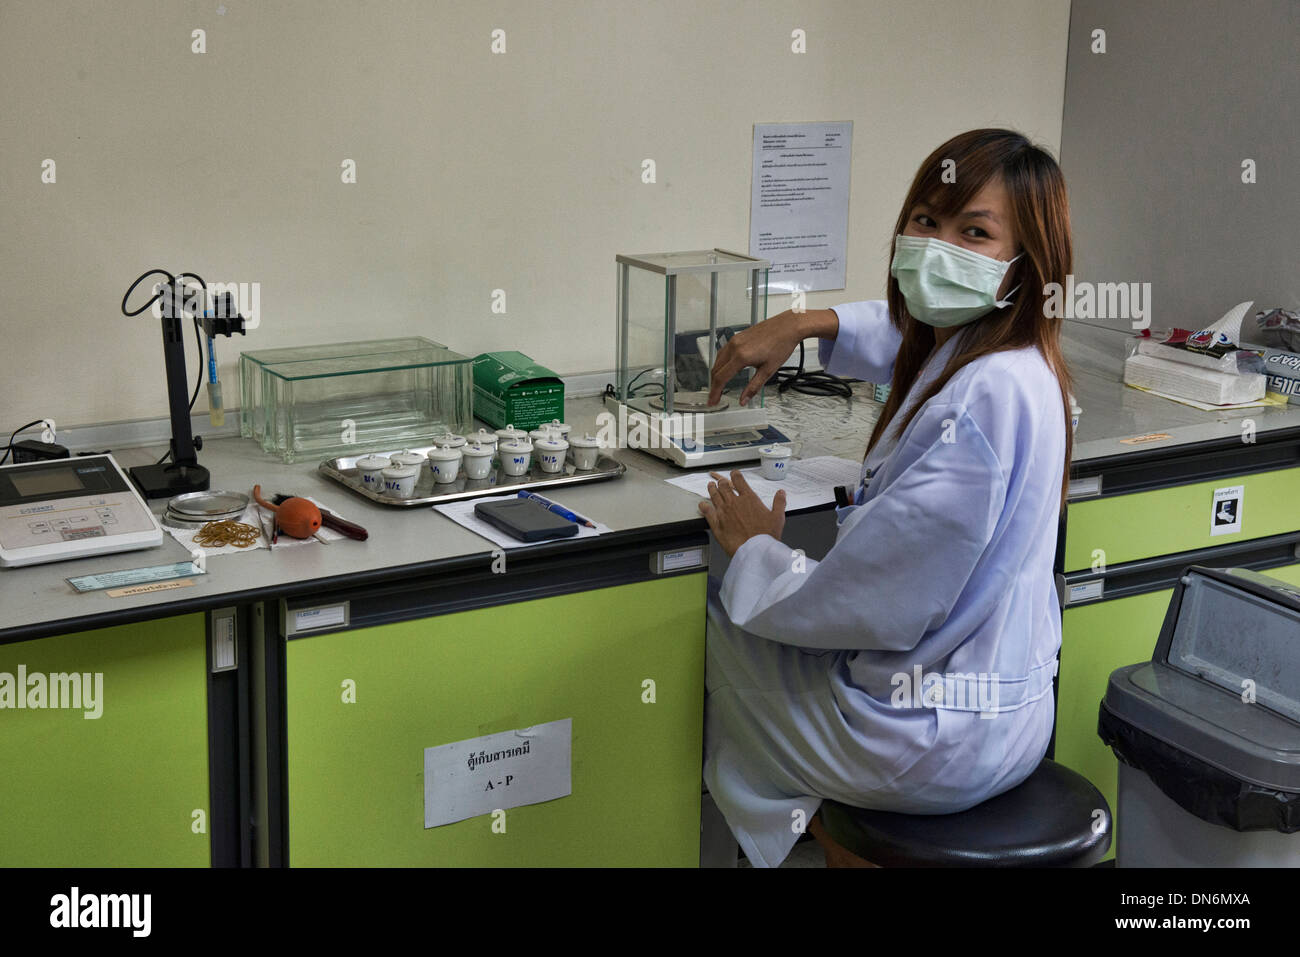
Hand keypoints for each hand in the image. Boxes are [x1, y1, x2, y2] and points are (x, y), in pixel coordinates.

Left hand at [698, 470, 786, 556]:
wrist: (755, 550)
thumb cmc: (766, 536)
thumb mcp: (778, 517)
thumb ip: (779, 503)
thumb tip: (781, 493)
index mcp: (749, 498)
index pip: (739, 480)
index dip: (735, 475)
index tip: (734, 474)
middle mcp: (734, 502)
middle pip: (724, 486)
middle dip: (722, 483)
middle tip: (721, 482)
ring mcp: (723, 512)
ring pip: (714, 496)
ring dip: (712, 489)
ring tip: (710, 486)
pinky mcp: (716, 523)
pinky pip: (707, 511)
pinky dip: (704, 506)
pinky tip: (702, 504)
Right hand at [707, 308, 837, 405]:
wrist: (788, 326)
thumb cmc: (781, 345)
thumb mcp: (768, 370)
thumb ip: (753, 387)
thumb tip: (744, 400)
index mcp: (741, 356)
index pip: (721, 378)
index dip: (715, 392)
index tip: (713, 401)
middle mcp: (734, 347)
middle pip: (716, 369)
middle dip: (714, 385)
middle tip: (715, 397)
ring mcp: (734, 340)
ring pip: (717, 360)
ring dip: (716, 374)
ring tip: (719, 385)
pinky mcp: (737, 336)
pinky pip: (722, 352)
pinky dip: (720, 363)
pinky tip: (725, 369)